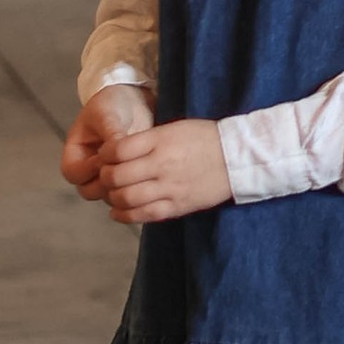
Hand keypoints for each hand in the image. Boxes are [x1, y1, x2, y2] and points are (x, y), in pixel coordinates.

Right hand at [59, 86, 152, 199]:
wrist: (133, 99)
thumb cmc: (113, 103)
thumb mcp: (107, 113)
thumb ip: (110, 133)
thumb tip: (117, 152)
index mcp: (75, 152)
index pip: (73, 173)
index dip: (89, 169)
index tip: (108, 155)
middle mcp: (87, 167)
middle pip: (88, 190)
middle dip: (107, 182)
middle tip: (126, 166)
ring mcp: (105, 173)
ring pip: (108, 194)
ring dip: (122, 186)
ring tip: (138, 167)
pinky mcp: (124, 176)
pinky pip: (125, 191)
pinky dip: (134, 186)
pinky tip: (146, 171)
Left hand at [97, 118, 232, 226]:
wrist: (238, 158)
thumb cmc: (205, 139)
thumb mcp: (175, 128)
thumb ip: (147, 140)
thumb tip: (117, 153)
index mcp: (161, 141)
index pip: (117, 150)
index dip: (105, 154)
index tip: (106, 155)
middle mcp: (162, 164)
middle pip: (117, 176)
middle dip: (105, 177)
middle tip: (107, 175)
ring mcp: (170, 188)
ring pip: (126, 198)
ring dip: (113, 197)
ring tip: (115, 192)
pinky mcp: (177, 206)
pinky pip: (143, 215)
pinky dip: (124, 215)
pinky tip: (118, 211)